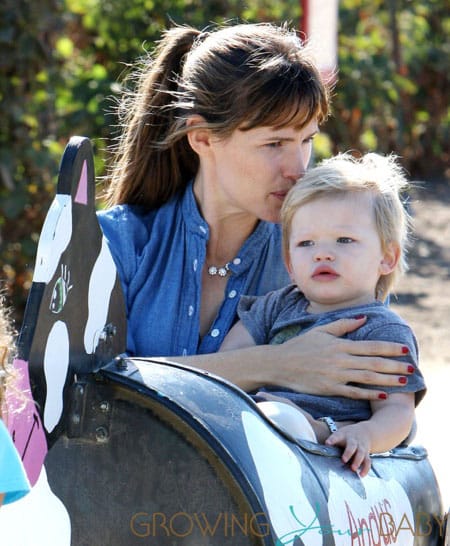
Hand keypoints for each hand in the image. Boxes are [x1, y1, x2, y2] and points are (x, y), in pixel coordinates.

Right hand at [268, 316, 412, 399]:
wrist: (279, 364)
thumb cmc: (299, 346)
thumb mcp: (320, 330)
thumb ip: (343, 325)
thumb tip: (363, 318)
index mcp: (339, 345)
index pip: (370, 346)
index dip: (389, 348)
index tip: (403, 349)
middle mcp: (340, 360)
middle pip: (373, 363)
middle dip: (394, 365)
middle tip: (411, 367)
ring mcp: (335, 375)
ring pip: (366, 378)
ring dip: (386, 380)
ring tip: (403, 381)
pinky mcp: (329, 389)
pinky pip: (353, 392)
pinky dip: (368, 394)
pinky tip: (381, 394)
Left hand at [325, 423, 371, 476]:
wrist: (364, 432)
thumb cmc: (346, 436)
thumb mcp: (338, 434)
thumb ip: (331, 442)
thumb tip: (317, 450)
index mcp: (344, 435)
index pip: (337, 436)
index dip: (332, 439)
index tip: (327, 443)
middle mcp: (353, 441)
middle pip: (352, 446)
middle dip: (348, 453)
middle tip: (343, 460)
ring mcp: (361, 447)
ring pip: (361, 454)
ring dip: (358, 461)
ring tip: (353, 469)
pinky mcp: (367, 454)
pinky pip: (368, 461)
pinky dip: (365, 468)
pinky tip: (361, 475)